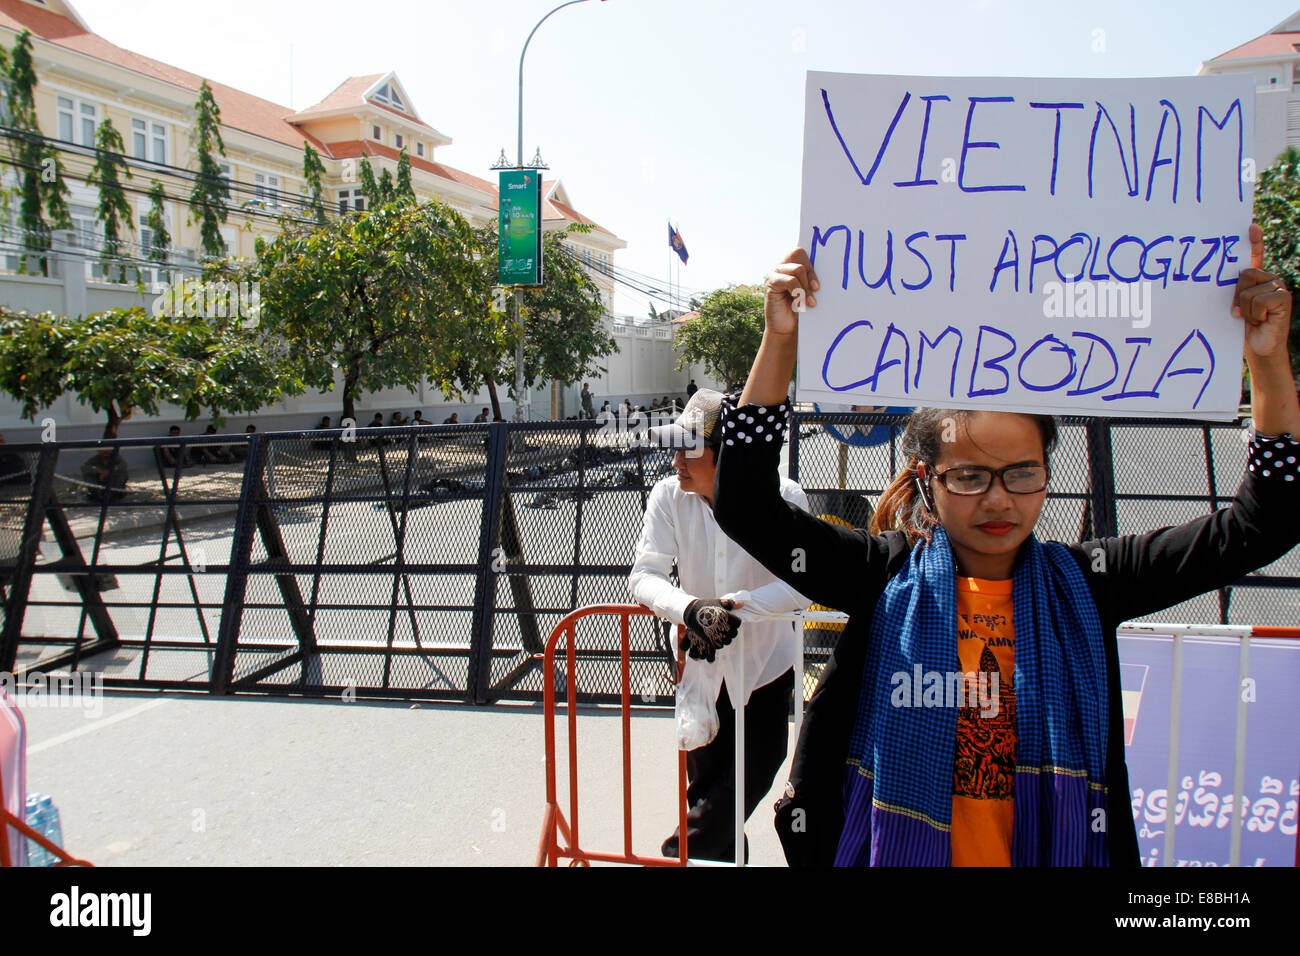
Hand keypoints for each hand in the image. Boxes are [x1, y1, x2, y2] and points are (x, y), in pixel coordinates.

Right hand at [680, 598, 740, 661]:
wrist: (691, 612)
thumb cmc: (706, 605)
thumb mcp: (718, 602)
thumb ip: (731, 603)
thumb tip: (741, 605)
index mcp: (725, 615)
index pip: (738, 623)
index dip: (736, 622)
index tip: (732, 621)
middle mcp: (721, 625)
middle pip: (734, 633)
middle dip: (732, 631)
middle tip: (727, 628)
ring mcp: (715, 633)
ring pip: (728, 640)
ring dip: (727, 638)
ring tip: (722, 633)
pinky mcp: (709, 640)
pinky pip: (720, 645)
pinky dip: (720, 643)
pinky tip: (717, 637)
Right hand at [763, 248, 818, 337]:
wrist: (786, 328)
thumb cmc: (800, 309)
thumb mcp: (809, 290)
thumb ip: (812, 278)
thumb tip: (830, 267)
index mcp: (791, 263)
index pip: (801, 251)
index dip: (812, 263)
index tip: (819, 282)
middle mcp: (782, 265)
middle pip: (799, 252)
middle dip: (811, 272)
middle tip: (816, 289)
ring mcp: (774, 272)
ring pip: (798, 268)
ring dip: (806, 287)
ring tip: (810, 302)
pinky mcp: (770, 283)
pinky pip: (790, 281)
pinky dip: (798, 293)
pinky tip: (800, 304)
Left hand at [1233, 223, 1290, 362]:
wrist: (1257, 348)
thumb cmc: (1241, 328)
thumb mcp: (1233, 306)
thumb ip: (1230, 291)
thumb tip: (1209, 281)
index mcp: (1255, 279)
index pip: (1255, 256)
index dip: (1254, 242)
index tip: (1250, 227)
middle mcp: (1269, 279)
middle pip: (1244, 274)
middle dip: (1236, 296)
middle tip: (1239, 312)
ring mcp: (1278, 287)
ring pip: (1248, 290)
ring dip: (1244, 309)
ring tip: (1250, 319)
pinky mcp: (1284, 298)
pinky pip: (1258, 300)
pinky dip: (1254, 314)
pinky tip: (1261, 321)